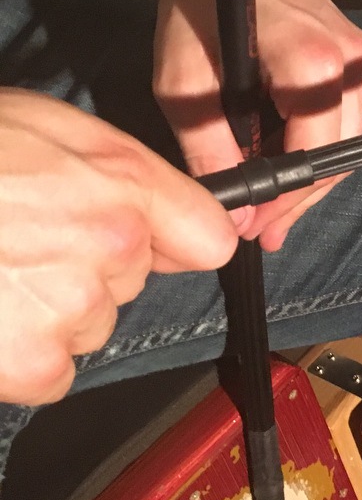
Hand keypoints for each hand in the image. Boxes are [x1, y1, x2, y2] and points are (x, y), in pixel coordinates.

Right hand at [0, 90, 237, 404]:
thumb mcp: (43, 126)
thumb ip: (121, 172)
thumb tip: (172, 215)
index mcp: (121, 189)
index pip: (205, 236)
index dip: (176, 238)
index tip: (160, 241)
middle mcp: (110, 251)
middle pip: (133, 279)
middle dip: (88, 265)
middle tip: (16, 240)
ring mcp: (70, 312)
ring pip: (91, 323)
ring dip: (49, 310)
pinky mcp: (29, 365)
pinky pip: (53, 373)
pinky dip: (19, 355)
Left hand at [152, 0, 361, 250]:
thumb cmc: (194, 9)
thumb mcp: (184, 89)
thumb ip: (211, 153)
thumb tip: (236, 212)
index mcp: (313, 64)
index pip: (316, 156)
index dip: (285, 199)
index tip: (257, 225)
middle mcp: (350, 60)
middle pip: (340, 153)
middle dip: (300, 195)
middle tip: (264, 227)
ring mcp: (359, 55)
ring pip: (346, 138)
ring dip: (307, 172)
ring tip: (267, 201)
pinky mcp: (355, 53)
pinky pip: (342, 115)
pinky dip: (312, 142)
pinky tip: (279, 158)